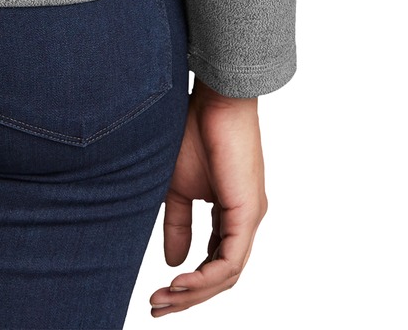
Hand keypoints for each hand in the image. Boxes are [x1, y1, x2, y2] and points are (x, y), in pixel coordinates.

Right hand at [149, 79, 267, 314]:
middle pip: (221, 276)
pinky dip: (207, 276)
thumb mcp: (177, 186)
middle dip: (188, 298)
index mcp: (231, 215)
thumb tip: (174, 262)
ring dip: (195, 292)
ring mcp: (250, 219)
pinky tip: (183, 282)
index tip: (158, 295)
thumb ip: (178, 223)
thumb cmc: (194, 131)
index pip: (214, 263)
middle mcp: (245, 222)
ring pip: (227, 274)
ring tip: (165, 298)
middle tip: (157, 308)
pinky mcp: (248, 212)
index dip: (188, 284)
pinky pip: (231, 260)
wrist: (213, 99)